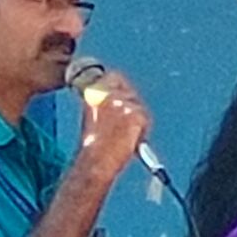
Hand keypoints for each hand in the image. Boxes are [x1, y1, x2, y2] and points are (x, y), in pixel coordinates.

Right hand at [74, 69, 149, 183]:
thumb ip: (102, 104)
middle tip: (133, 118)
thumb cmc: (93, 146)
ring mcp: (124, 103)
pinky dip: (142, 131)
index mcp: (95, 92)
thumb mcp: (91, 118)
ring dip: (137, 119)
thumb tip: (115, 102)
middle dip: (132, 104)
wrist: (97, 160)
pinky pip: (145, 120)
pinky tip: (132, 141)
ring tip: (127, 136)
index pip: (114, 76)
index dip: (120, 85)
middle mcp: (110, 94)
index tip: (124, 93)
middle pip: (130, 91)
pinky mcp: (136, 115)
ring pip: (139, 107)